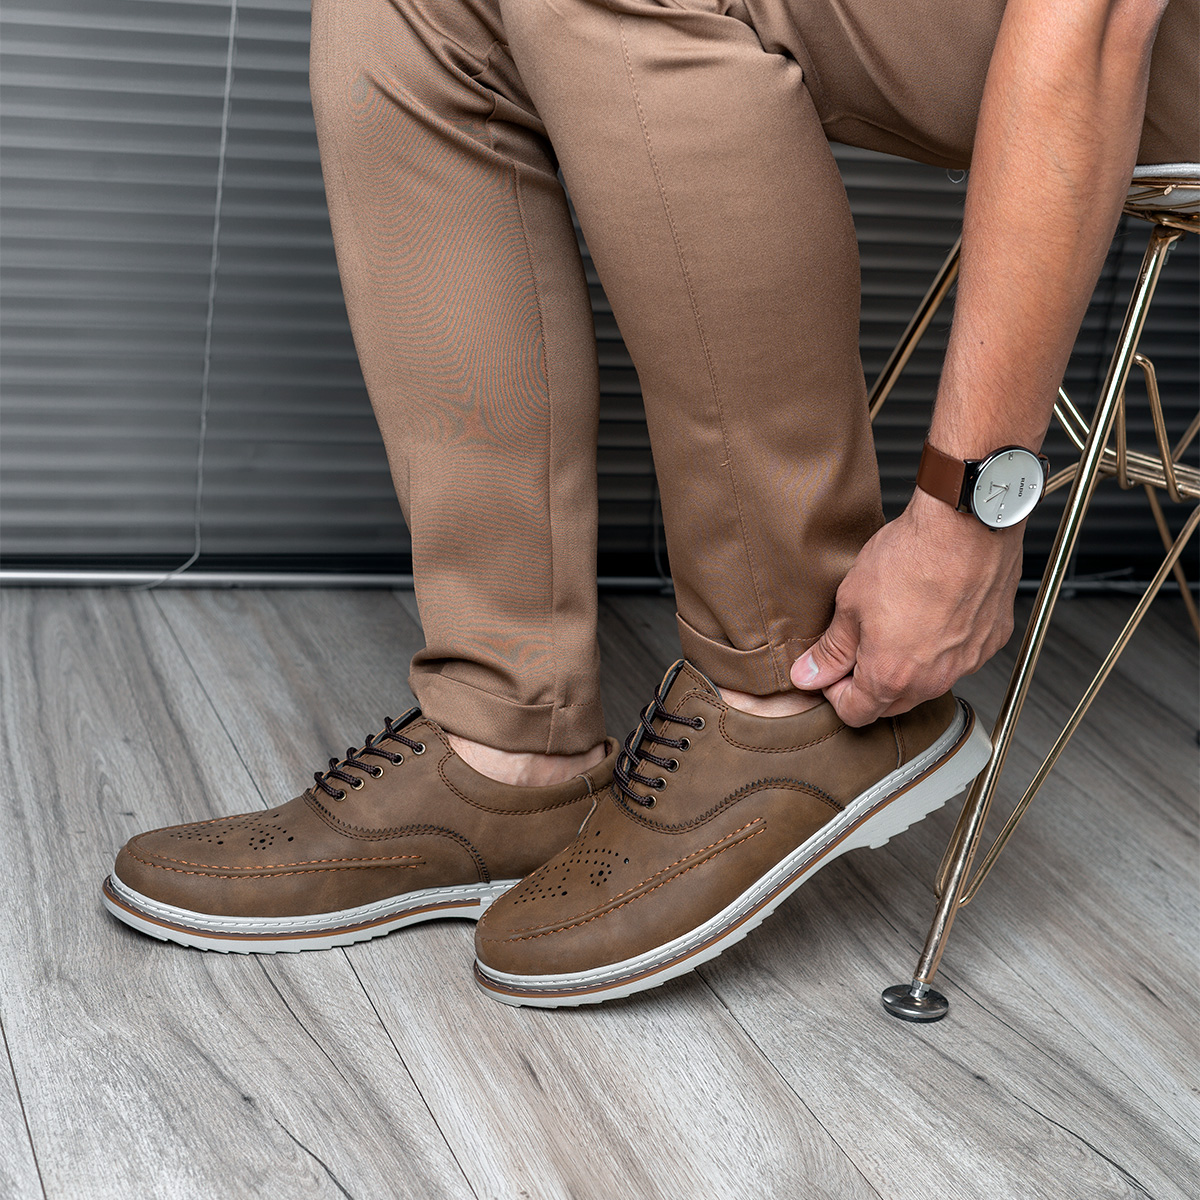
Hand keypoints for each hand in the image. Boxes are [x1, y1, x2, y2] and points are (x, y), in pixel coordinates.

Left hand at [790, 490, 1021, 725]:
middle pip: (891, 704)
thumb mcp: (852, 602)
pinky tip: (931, 613)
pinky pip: (958, 658)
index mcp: (891, 676)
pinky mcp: (990, 642)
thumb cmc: (912, 557)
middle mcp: (932, 680)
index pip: (856, 714)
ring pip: (927, 683)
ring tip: (895, 623)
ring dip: (906, 666)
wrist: (968, 525)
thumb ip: (831, 649)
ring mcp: (966, 663)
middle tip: (858, 647)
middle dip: (869, 683)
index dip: (835, 694)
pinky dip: (942, 646)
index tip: (831, 671)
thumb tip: (809, 674)